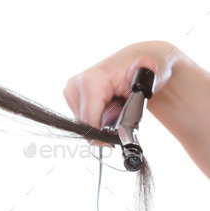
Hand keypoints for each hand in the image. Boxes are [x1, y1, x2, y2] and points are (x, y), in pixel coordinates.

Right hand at [63, 41, 177, 147]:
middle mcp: (75, 85)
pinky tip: (106, 107)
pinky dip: (95, 117)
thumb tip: (146, 64)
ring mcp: (70, 90)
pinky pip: (82, 117)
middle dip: (103, 127)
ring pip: (83, 123)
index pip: (89, 122)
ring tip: (114, 108)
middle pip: (85, 124)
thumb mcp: (148, 77)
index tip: (116, 140)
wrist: (133, 62)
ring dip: (99, 122)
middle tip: (121, 117)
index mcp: (90, 81)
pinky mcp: (70, 96)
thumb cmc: (142, 71)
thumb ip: (144, 78)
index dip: (103, 136)